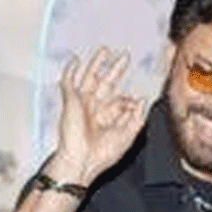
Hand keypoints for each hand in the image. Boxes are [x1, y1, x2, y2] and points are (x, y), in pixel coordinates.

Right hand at [49, 48, 149, 185]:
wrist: (82, 161)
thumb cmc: (103, 154)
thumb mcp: (128, 136)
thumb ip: (137, 117)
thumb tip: (142, 99)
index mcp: (108, 119)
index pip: (120, 101)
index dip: (130, 99)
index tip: (139, 96)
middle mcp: (95, 109)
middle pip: (107, 84)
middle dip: (116, 70)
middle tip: (125, 56)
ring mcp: (82, 104)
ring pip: (89, 78)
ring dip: (96, 63)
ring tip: (104, 50)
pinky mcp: (70, 102)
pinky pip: (68, 83)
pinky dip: (71, 71)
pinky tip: (75, 60)